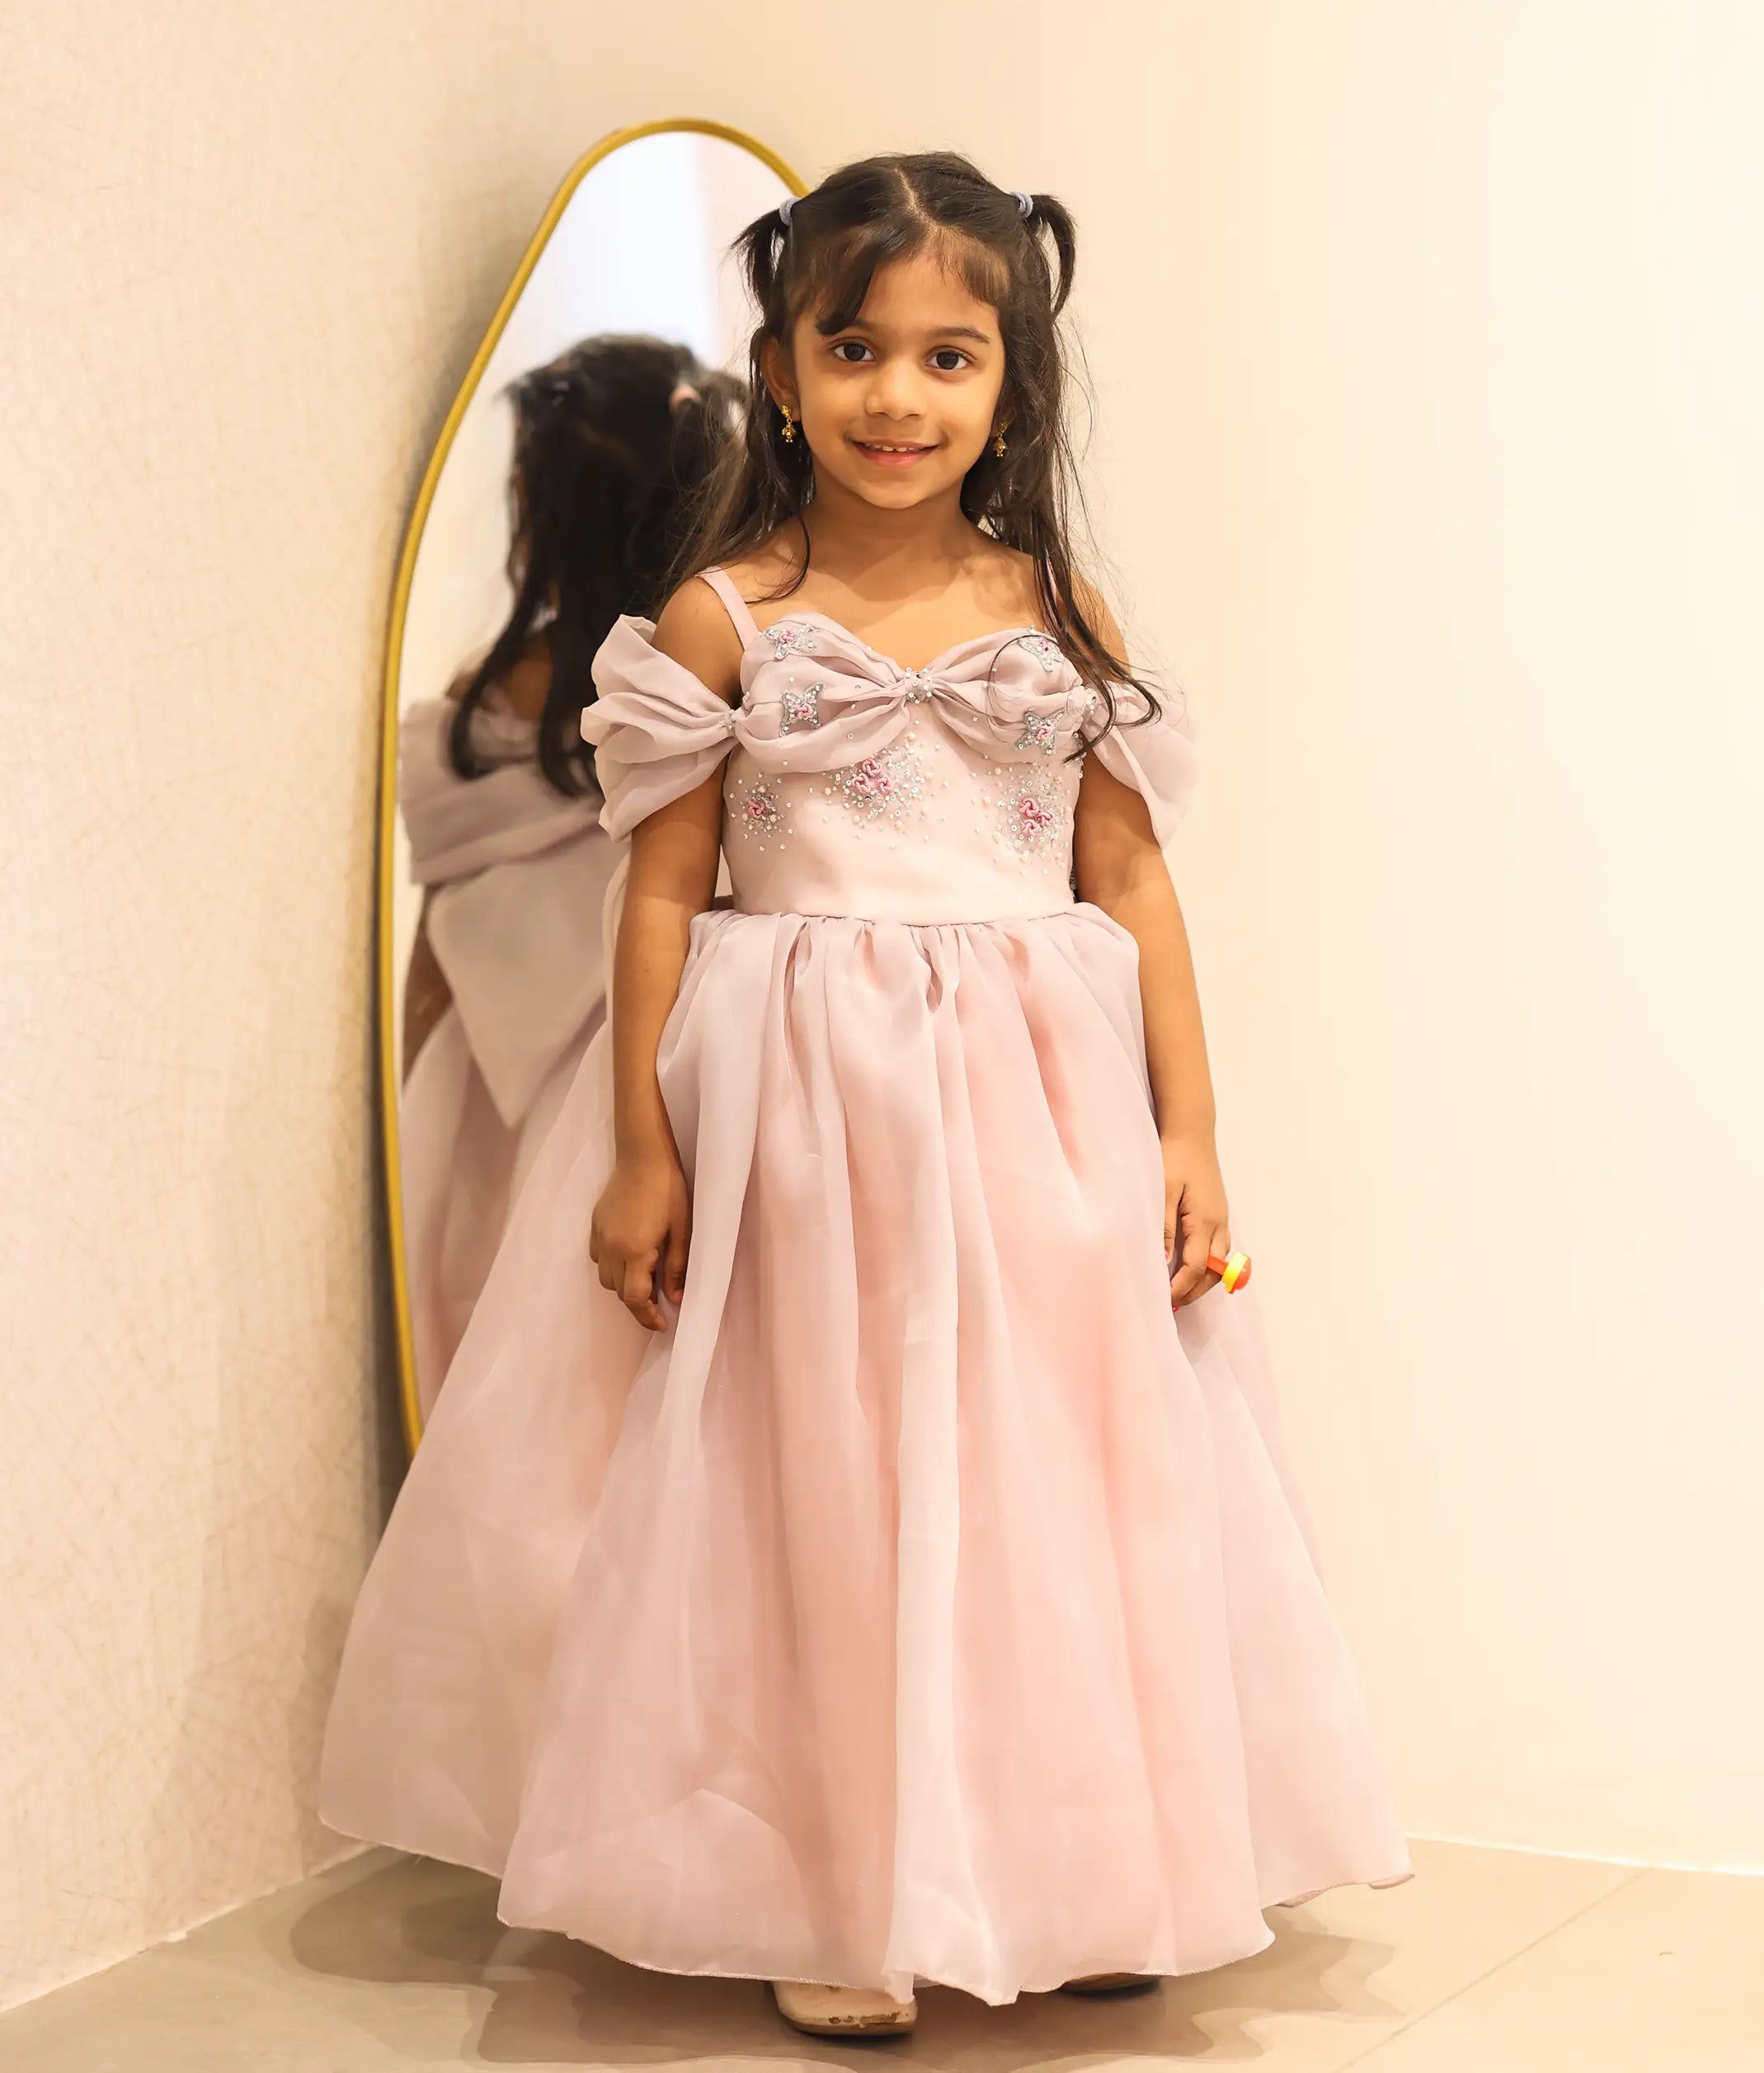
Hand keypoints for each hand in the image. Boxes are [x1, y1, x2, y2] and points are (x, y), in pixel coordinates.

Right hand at [589, 1149, 692, 1331]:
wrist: (643, 1155)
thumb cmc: (669, 1190)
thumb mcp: (682, 1230)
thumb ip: (677, 1266)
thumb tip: (675, 1297)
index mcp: (635, 1251)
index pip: (634, 1299)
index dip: (647, 1317)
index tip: (662, 1324)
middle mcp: (612, 1249)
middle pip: (618, 1291)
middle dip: (638, 1302)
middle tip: (659, 1300)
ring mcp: (600, 1236)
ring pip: (606, 1277)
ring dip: (623, 1285)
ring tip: (644, 1279)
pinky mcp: (595, 1225)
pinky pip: (598, 1258)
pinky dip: (611, 1267)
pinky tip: (627, 1258)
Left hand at [1161, 1130, 1229, 1309]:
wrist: (1191, 1132)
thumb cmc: (1174, 1158)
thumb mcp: (1163, 1192)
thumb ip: (1164, 1228)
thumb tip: (1165, 1262)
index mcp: (1205, 1220)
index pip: (1197, 1267)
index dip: (1182, 1288)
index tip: (1165, 1301)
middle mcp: (1219, 1224)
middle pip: (1215, 1271)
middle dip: (1195, 1291)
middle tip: (1173, 1305)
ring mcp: (1222, 1218)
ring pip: (1221, 1263)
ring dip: (1204, 1281)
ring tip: (1182, 1291)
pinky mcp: (1219, 1213)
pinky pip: (1221, 1249)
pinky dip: (1209, 1265)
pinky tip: (1192, 1267)